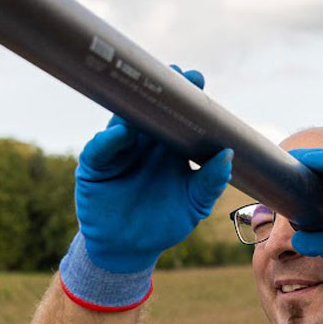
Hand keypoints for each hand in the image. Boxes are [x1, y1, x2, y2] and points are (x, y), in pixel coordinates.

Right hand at [59, 65, 231, 309]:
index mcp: (168, 148)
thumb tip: (228, 155)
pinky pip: (99, 150)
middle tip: (174, 74)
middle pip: (148, 111)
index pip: (176, 116)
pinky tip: (122, 134)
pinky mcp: (95, 168)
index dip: (185, 98)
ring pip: (122, 122)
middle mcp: (142, 144)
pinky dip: (108, 140)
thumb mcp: (194, 205)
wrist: (131, 249)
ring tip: (147, 99)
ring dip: (133, 110)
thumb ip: (210, 182)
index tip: (197, 80)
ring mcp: (117, 152)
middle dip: (159, 93)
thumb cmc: (165, 222)